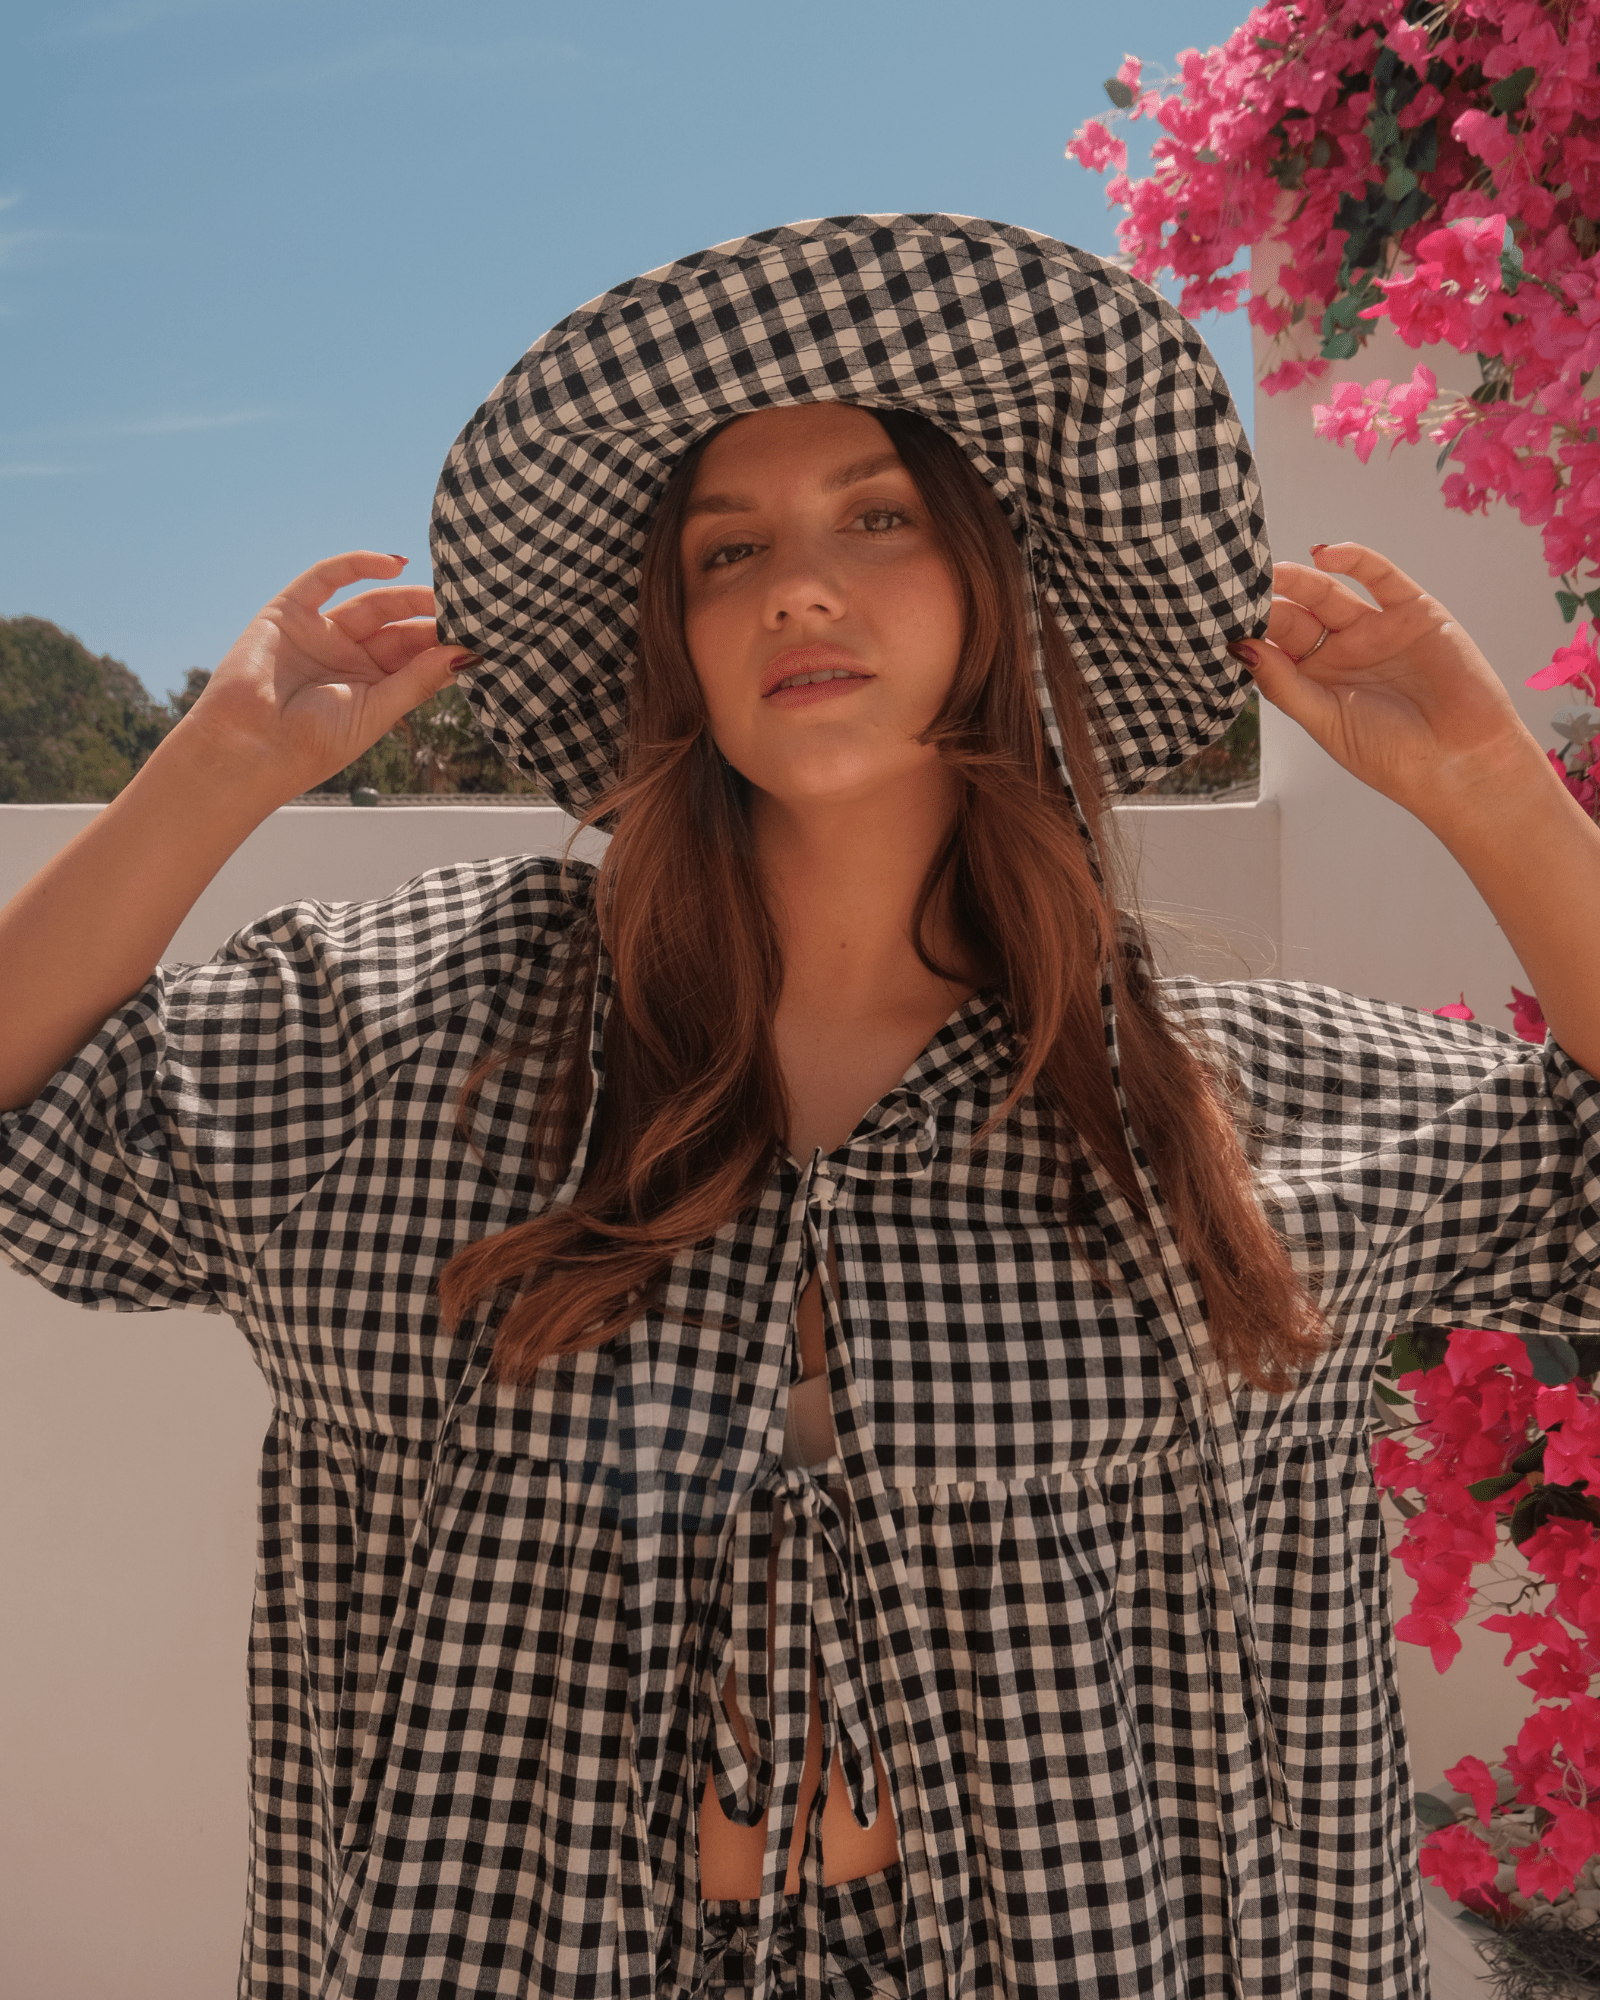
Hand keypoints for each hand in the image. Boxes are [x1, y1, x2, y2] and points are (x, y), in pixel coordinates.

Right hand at [176, 551, 477, 799]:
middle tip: (471, 607)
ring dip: (408, 593)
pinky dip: (358, 565)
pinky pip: (326, 578)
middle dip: (433, 618)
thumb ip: (419, 680)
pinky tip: (394, 565)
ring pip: (372, 602)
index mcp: (371, 688)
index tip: (482, 635)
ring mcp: (319, 634)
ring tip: (446, 591)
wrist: (248, 751)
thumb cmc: (311, 745)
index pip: (416, 658)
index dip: (445, 645)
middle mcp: (348, 658)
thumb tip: (468, 654)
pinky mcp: (289, 612)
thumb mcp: (377, 712)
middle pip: (400, 628)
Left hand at [1241, 542, 1543, 827]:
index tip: (1215, 619)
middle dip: (1267, 603)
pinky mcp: (1414, 611)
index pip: (1273, 647)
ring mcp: (1376, 629)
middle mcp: (1342, 651)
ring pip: (1329, 593)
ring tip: (1270, 571)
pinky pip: (1380, 577)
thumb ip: (1283, 684)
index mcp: (1315, 680)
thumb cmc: (1391, 755)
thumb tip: (1240, 648)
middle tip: (1237, 589)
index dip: (1249, 632)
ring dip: (1298, 578)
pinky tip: (1323, 555)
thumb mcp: (1324, 720)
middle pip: (1295, 617)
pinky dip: (1354, 559)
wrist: (1460, 763)